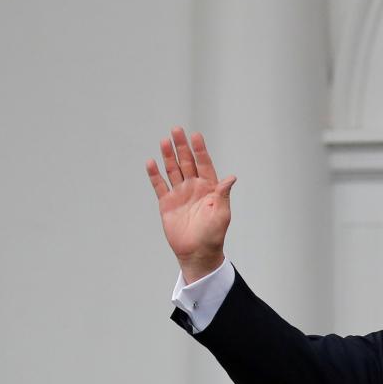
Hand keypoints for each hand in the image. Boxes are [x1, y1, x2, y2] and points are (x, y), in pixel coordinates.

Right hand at [145, 126, 235, 282]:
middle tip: (176, 130)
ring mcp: (179, 194)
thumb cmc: (213, 235)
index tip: (195, 136)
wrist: (197, 253)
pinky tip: (151, 162)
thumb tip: (231, 178)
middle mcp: (193, 188)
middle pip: (186, 162)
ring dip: (168, 156)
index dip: (199, 150)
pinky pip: (160, 185)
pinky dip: (155, 174)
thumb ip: (223, 194)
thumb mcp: (222, 213)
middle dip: (182, 147)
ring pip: (173, 170)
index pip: (204, 164)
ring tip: (164, 141)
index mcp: (209, 189)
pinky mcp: (167, 204)